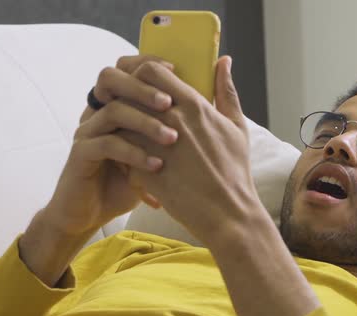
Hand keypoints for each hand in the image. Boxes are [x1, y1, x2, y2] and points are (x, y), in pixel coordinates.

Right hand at [43, 56, 177, 235]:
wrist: (93, 212)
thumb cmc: (128, 180)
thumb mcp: (155, 153)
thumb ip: (174, 128)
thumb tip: (207, 110)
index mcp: (116, 105)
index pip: (126, 70)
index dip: (147, 64)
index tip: (176, 70)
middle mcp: (99, 112)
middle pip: (112, 80)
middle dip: (143, 88)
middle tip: (170, 103)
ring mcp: (88, 132)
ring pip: (113, 112)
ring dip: (145, 122)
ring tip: (171, 138)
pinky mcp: (81, 154)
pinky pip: (107, 144)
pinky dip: (134, 153)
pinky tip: (157, 165)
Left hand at [127, 56, 263, 242]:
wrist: (227, 213)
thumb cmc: (235, 170)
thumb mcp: (236, 127)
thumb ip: (226, 91)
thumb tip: (224, 61)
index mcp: (194, 106)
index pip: (153, 71)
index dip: (143, 74)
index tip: (147, 87)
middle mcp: (172, 121)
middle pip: (130, 92)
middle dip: (126, 97)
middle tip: (130, 108)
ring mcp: (156, 146)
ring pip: (120, 122)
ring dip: (122, 126)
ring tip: (131, 137)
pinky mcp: (144, 171)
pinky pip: (121, 152)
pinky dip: (123, 154)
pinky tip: (134, 162)